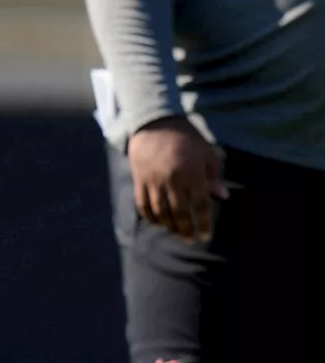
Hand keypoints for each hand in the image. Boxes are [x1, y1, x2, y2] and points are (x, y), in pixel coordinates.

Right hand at [127, 116, 228, 242]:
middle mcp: (172, 180)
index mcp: (191, 174)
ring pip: (160, 211)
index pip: (199, 206)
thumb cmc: (186, 137)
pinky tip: (157, 222)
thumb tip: (223, 197)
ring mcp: (153, 181)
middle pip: (179, 213)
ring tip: (175, 233)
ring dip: (168, 226)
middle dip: (185, 229)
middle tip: (189, 240)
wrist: (155, 122)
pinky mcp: (139, 179)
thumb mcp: (206, 153)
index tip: (205, 236)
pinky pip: (143, 204)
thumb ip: (213, 176)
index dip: (202, 224)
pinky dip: (150, 216)